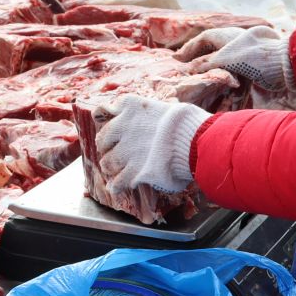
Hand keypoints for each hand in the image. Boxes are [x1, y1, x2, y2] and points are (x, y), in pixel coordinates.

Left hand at [93, 95, 209, 195]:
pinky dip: (116, 186)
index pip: (102, 111)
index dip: (102, 119)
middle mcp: (123, 127)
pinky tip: (116, 187)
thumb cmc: (187, 123)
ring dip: (110, 167)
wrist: (193, 139)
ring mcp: (126, 151)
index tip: (104, 123)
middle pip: (102, 139)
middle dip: (106, 146)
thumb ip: (152, 116)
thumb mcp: (167, 108)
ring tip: (113, 170)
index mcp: (130, 107)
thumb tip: (156, 123)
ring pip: (107, 162)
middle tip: (111, 150)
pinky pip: (118, 182)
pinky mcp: (134, 171)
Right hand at [181, 26, 294, 96]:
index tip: (178, 60)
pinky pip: (236, 77)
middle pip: (213, 53)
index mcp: (226, 36)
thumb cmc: (255, 57)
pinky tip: (223, 93)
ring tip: (203, 85)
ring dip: (214, 76)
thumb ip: (205, 64)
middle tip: (189, 74)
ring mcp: (245, 56)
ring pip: (224, 66)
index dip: (190, 49)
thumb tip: (187, 70)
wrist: (286, 65)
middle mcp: (235, 44)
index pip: (204, 39)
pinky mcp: (253, 70)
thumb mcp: (225, 60)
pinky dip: (228, 84)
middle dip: (201, 64)